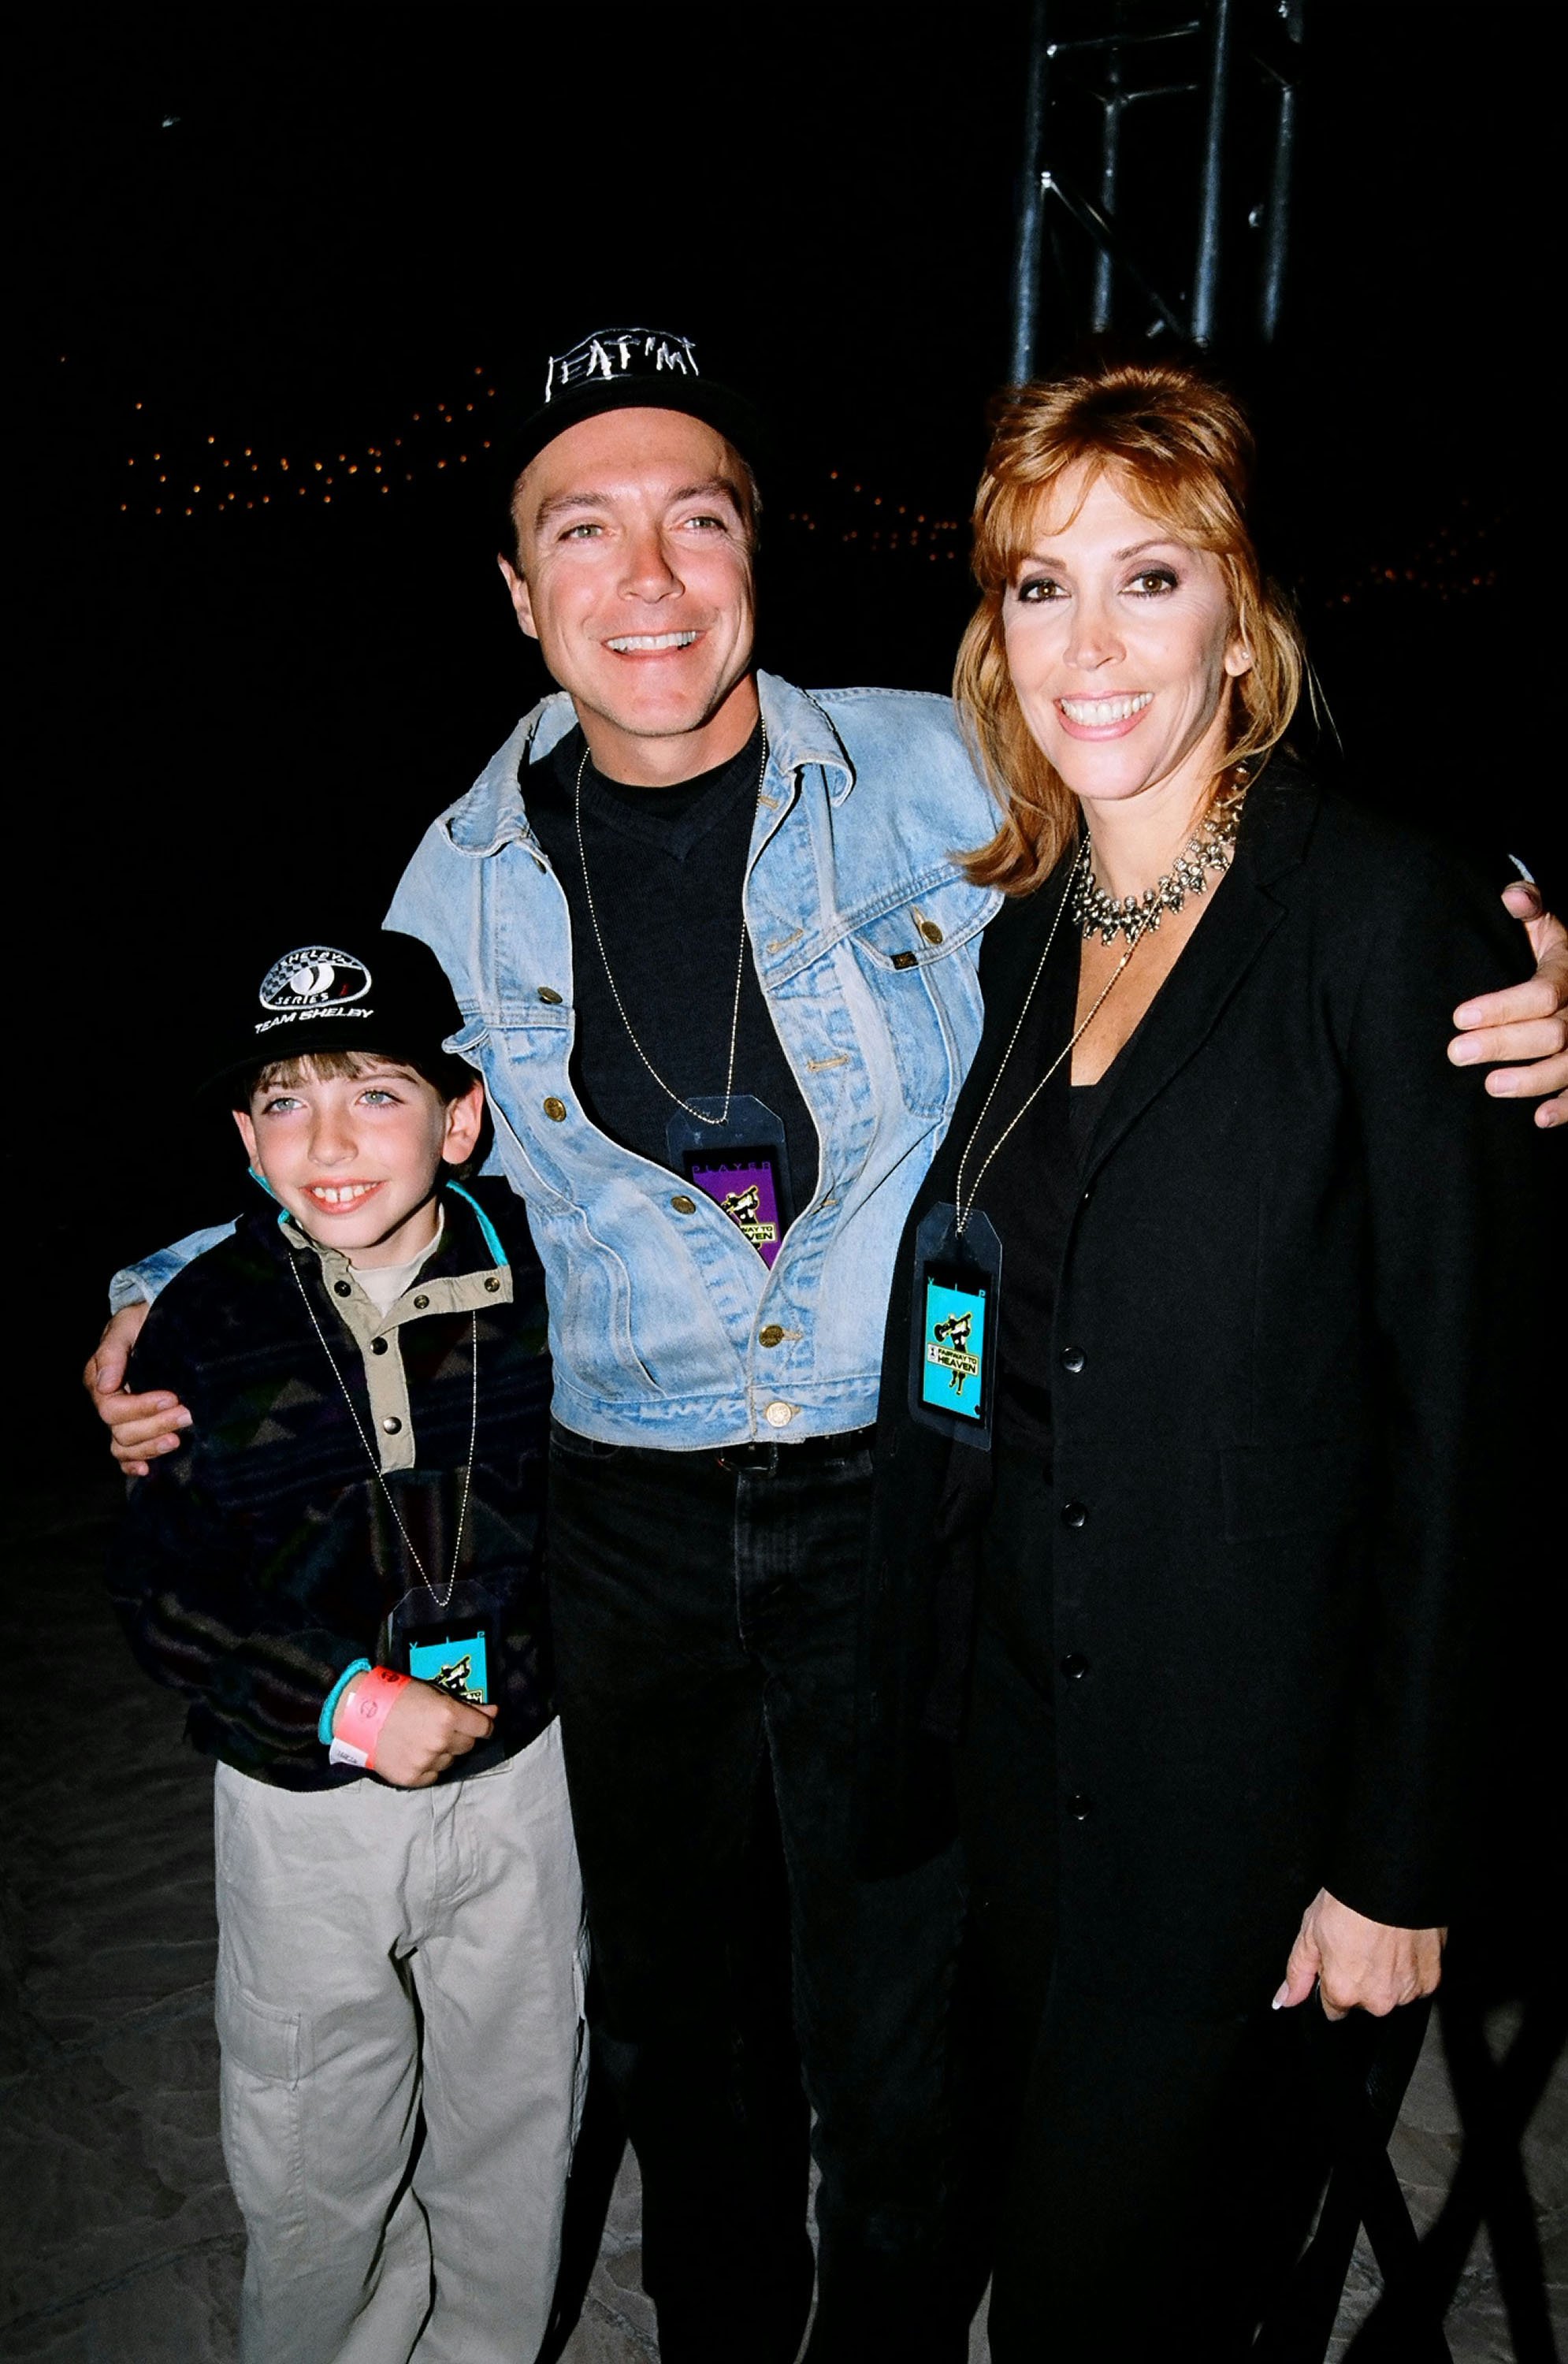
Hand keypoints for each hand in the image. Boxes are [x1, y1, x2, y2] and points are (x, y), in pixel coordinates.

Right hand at [83, 1305, 190, 1476]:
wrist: (159, 1321)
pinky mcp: (136, 1427)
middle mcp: (107, 1403)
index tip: (172, 1397)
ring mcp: (121, 1418)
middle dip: (155, 1425)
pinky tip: (149, 1470)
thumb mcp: (128, 1324)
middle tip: (187, 1415)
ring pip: (124, 1446)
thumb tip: (106, 1384)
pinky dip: (134, 1465)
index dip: (142, 1407)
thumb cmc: (143, 1319)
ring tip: (178, 1439)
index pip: (113, 1408)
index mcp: (99, 1380)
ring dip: (151, 1447)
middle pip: (121, 1431)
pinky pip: (125, 1455)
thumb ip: (113, 1350)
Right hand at [341, 1673, 497, 1787]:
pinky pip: (433, 1775)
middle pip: (467, 1745)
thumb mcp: (434, 1693)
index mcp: (448, 1715)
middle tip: (441, 1727)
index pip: (483, 1728)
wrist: (360, 1715)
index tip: (478, 1724)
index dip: (482, 1725)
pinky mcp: (412, 1778)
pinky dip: (429, 1766)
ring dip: (443, 1752)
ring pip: (450, 1761)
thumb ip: (467, 1706)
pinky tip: (415, 1753)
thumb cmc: (399, 1696)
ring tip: (423, 1739)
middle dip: (459, 1736)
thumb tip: (495, 1711)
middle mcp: (440, 1741)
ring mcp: (426, 1761)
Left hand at [1273, 1888, 1443, 2020]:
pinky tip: (1402, 1943)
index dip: (1333, 1982)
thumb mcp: (1310, 1933)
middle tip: (1360, 1944)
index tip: (1338, 1961)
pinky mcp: (1432, 1980)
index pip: (1334, 2008)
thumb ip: (1298, 1973)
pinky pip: (1418, 1983)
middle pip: (1364, 2001)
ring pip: (1392, 1993)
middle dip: (1361, 1980)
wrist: (1391, 1881)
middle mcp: (1378, 2000)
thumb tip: (1285, 1999)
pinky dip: (1410, 1967)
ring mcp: (1407, 1992)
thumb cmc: (1350, 1902)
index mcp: (1345, 1991)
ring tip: (1381, 1941)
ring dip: (1387, 1975)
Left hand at [1448, 882, 1567, 1126]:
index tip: (1458, 1017)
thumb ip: (1528, 906)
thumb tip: (1512, 896)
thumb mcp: (1543, 921)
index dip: (1502, 1008)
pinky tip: (1540, 1119)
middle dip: (1504, 1044)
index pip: (1543, 993)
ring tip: (1490, 1086)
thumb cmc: (1549, 945)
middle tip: (1456, 1053)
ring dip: (1532, 1080)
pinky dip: (1567, 1107)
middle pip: (1553, 1033)